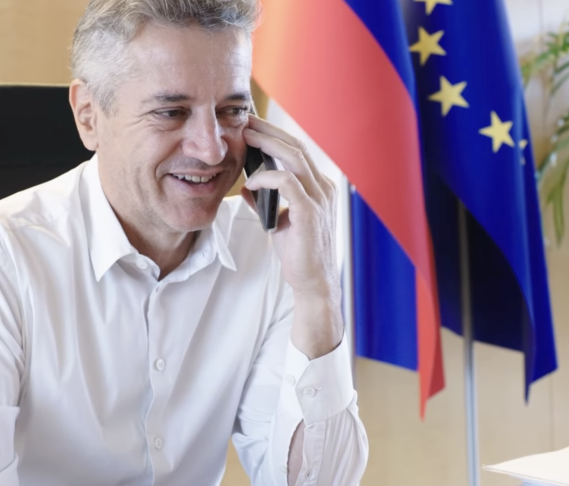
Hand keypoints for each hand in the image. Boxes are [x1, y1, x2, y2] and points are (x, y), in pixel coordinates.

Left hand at [241, 116, 342, 358]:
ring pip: (294, 158)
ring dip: (268, 144)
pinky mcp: (310, 212)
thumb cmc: (298, 253)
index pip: (297, 152)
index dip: (275, 136)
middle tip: (246, 120)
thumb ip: (266, 201)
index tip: (252, 126)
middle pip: (297, 147)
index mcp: (318, 187)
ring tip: (246, 136)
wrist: (312, 282)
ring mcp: (319, 199)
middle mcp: (323, 188)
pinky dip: (267, 178)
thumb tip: (247, 186)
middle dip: (270, 131)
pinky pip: (288, 183)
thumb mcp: (278, 221)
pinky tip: (250, 181)